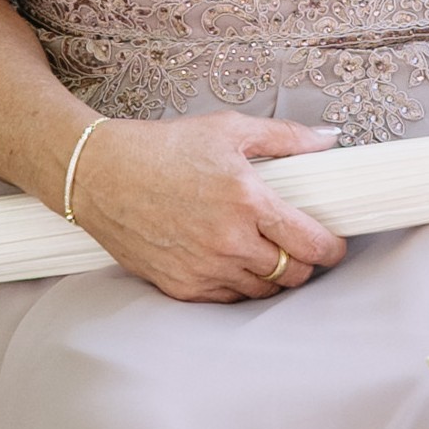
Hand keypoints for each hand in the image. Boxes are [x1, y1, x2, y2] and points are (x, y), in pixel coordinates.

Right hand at [64, 112, 350, 302]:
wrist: (95, 173)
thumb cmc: (161, 148)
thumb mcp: (226, 129)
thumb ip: (284, 137)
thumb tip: (328, 137)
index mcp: (247, 201)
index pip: (313, 244)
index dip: (332, 249)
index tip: (333, 245)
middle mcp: (230, 241)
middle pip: (294, 274)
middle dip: (304, 263)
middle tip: (296, 247)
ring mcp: (206, 268)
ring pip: (264, 291)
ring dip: (272, 276)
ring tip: (262, 252)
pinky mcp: (183, 287)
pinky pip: (230, 300)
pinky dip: (239, 286)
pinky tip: (232, 263)